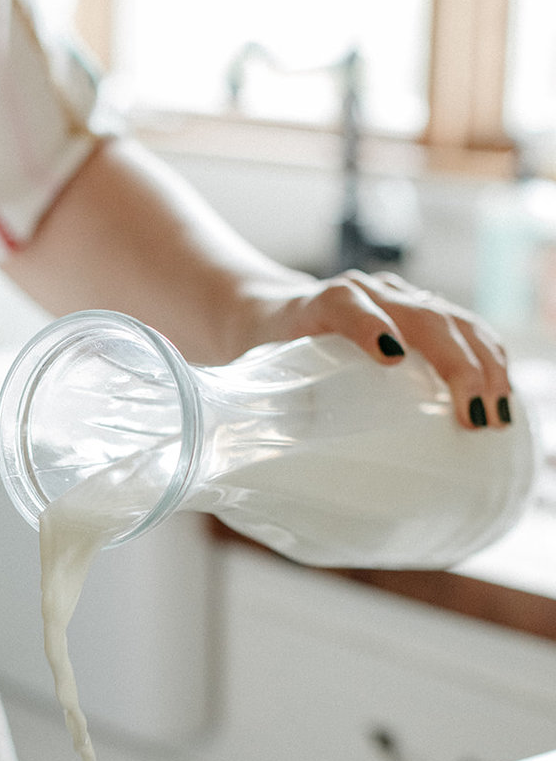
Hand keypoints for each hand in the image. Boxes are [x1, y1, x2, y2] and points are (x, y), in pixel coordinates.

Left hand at [229, 267, 511, 429]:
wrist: (270, 315)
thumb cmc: (266, 356)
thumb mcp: (257, 381)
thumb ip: (269, 408)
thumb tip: (282, 468)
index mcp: (320, 304)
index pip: (346, 304)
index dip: (369, 326)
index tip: (390, 357)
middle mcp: (368, 292)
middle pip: (422, 316)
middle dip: (455, 364)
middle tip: (473, 417)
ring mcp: (400, 298)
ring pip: (454, 320)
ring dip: (483, 366)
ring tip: (497, 415)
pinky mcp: (421, 311)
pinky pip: (466, 328)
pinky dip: (489, 359)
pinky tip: (502, 395)